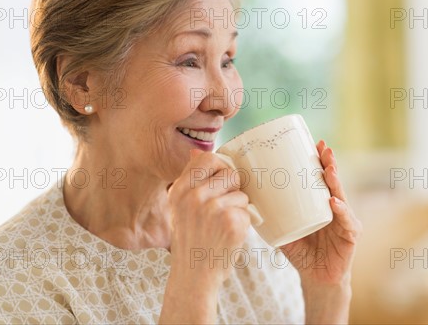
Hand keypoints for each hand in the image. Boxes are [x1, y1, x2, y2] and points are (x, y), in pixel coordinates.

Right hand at [166, 149, 250, 283]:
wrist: (194, 276)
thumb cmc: (191, 240)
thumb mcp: (180, 208)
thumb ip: (190, 180)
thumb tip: (195, 151)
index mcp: (179, 190)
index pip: (206, 159)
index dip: (219, 167)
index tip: (221, 181)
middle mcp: (194, 196)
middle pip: (230, 174)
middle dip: (232, 190)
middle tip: (223, 209)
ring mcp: (212, 208)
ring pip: (241, 193)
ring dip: (239, 208)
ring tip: (223, 225)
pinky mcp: (231, 221)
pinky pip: (248, 210)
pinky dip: (244, 223)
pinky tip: (230, 235)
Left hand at [280, 141, 361, 287]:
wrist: (316, 279)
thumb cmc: (302, 253)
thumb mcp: (284, 232)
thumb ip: (271, 218)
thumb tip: (248, 201)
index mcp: (320, 204)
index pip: (321, 178)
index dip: (320, 161)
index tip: (315, 143)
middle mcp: (336, 208)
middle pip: (333, 182)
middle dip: (329, 164)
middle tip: (324, 149)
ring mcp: (344, 221)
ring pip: (341, 197)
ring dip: (335, 182)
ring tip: (328, 170)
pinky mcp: (350, 236)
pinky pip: (346, 222)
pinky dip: (341, 211)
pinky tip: (334, 203)